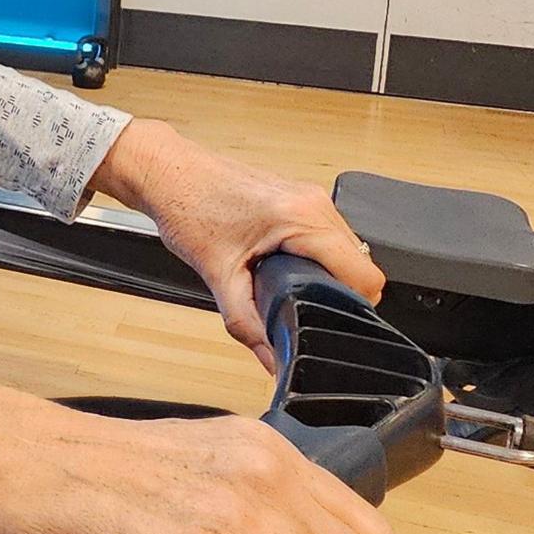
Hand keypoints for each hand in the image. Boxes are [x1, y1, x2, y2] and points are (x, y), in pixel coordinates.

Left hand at [91, 119, 385, 372]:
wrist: (168, 172)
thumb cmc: (187, 207)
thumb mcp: (219, 276)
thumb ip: (248, 325)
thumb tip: (274, 360)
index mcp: (303, 218)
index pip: (364, 276)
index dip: (354, 309)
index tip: (330, 325)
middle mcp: (315, 203)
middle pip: (361, 264)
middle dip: (340, 295)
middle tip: (306, 313)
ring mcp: (310, 196)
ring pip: (348, 249)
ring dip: (330, 275)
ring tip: (293, 290)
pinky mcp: (300, 197)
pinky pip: (329, 235)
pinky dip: (319, 257)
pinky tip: (288, 269)